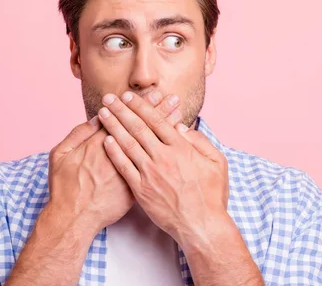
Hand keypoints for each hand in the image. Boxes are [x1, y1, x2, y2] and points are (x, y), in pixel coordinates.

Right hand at [44, 91, 182, 237]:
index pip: (125, 117)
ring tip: (177, 112)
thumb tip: (96, 119)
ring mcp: (129, 171)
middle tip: (172, 97)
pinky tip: (174, 143)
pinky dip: (164, 152)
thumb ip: (78, 134)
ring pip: (152, 144)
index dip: (139, 105)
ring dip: (165, 126)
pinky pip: (155, 165)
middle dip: (158, 110)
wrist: (74, 218)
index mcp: (99, 143)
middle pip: (143, 127)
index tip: (152, 93)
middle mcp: (119, 154)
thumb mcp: (60, 155)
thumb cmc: (64, 187)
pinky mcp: (136, 187)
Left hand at [97, 91, 229, 247]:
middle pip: (138, 128)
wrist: (202, 225)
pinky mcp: (141, 190)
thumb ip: (200, 142)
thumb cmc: (212, 195)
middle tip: (109, 97)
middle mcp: (164, 157)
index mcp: (181, 148)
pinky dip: (114, 152)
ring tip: (103, 113)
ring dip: (113, 126)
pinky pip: (124, 167)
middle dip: (121, 110)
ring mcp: (151, 173)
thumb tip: (181, 127)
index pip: (156, 120)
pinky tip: (105, 141)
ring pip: (128, 144)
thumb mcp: (218, 163)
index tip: (129, 96)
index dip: (141, 106)